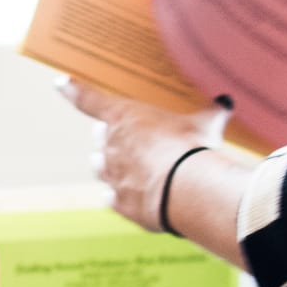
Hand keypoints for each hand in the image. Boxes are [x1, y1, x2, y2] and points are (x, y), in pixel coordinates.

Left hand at [58, 79, 231, 231]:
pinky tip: (132, 195)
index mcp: (124, 118)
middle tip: (128, 137)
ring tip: (129, 166)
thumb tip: (226, 100)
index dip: (73, 90)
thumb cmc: (192, 147)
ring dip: (109, 165)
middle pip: (100, 138)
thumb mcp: (206, 122)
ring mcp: (112, 176)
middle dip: (109, 137)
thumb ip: (211, 112)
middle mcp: (110, 146)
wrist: (186, 191)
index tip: (60, 83)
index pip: (90, 99)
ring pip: (100, 167)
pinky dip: (118, 196)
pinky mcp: (119, 203)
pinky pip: (111, 197)